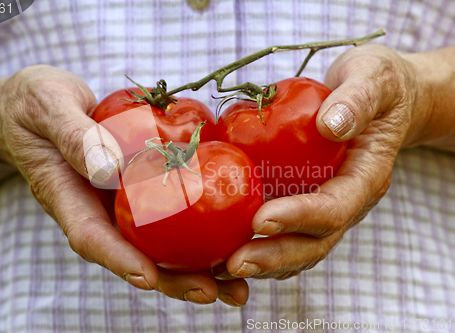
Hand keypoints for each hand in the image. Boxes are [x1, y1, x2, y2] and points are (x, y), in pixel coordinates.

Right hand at [0, 65, 246, 305]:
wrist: (34, 106)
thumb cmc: (33, 104)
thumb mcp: (46, 106)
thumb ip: (74, 136)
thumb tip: (109, 170)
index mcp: (65, 195)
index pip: (89, 236)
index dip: (119, 259)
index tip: (149, 278)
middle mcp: (94, 208)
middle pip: (131, 253)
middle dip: (170, 279)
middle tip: (213, 292)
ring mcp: (116, 203)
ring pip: (153, 243)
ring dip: (193, 267)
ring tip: (234, 286)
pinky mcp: (135, 190)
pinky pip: (164, 214)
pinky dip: (195, 232)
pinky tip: (229, 240)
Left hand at [216, 44, 422, 279]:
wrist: (379, 96)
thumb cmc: (378, 84)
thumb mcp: (374, 77)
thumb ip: (358, 99)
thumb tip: (330, 125)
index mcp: (366, 177)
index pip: (334, 208)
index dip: (298, 218)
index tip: (260, 220)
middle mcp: (347, 200)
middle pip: (314, 242)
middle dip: (274, 256)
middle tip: (233, 263)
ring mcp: (327, 204)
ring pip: (299, 247)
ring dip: (263, 262)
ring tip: (221, 268)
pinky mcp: (307, 200)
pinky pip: (286, 232)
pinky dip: (258, 245)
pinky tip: (225, 249)